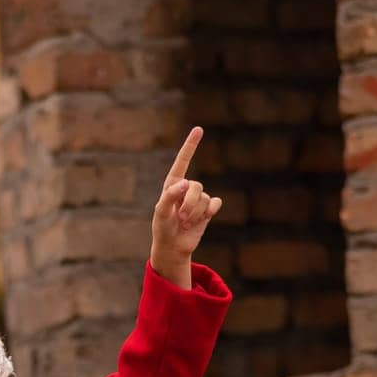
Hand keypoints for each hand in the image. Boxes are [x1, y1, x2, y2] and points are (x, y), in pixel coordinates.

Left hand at [151, 126, 222, 270]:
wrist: (173, 247)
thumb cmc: (162, 228)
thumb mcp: (161, 213)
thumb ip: (170, 196)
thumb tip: (185, 183)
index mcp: (172, 184)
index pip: (182, 161)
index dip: (191, 145)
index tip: (199, 129)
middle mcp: (186, 188)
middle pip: (196, 186)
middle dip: (189, 204)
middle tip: (180, 218)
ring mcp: (198, 198)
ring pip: (205, 197)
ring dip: (195, 213)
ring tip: (185, 222)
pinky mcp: (208, 209)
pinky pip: (215, 204)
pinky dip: (208, 213)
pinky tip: (201, 220)